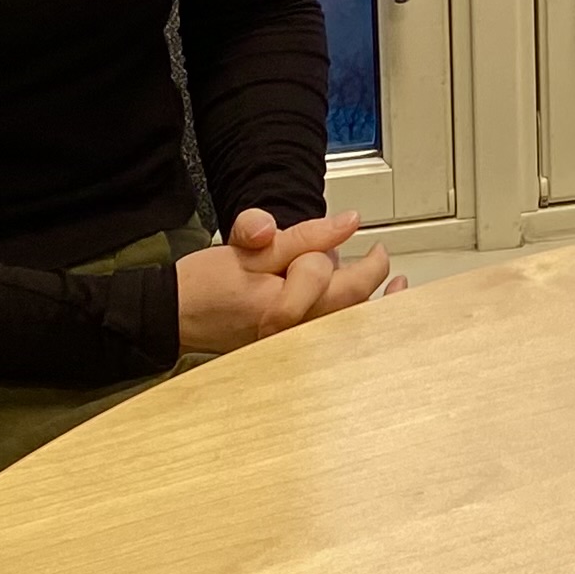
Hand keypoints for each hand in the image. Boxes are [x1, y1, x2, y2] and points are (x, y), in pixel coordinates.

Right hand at [173, 205, 404, 355]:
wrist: (174, 317)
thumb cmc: (206, 284)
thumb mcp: (250, 248)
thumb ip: (302, 237)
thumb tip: (349, 221)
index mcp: (282, 308)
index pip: (325, 275)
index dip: (331, 250)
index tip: (350, 235)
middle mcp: (294, 334)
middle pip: (349, 304)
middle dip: (371, 275)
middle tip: (380, 253)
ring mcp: (294, 347)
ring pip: (349, 327)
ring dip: (379, 306)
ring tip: (401, 287)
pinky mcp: (292, 352)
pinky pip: (336, 338)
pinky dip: (359, 324)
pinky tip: (377, 313)